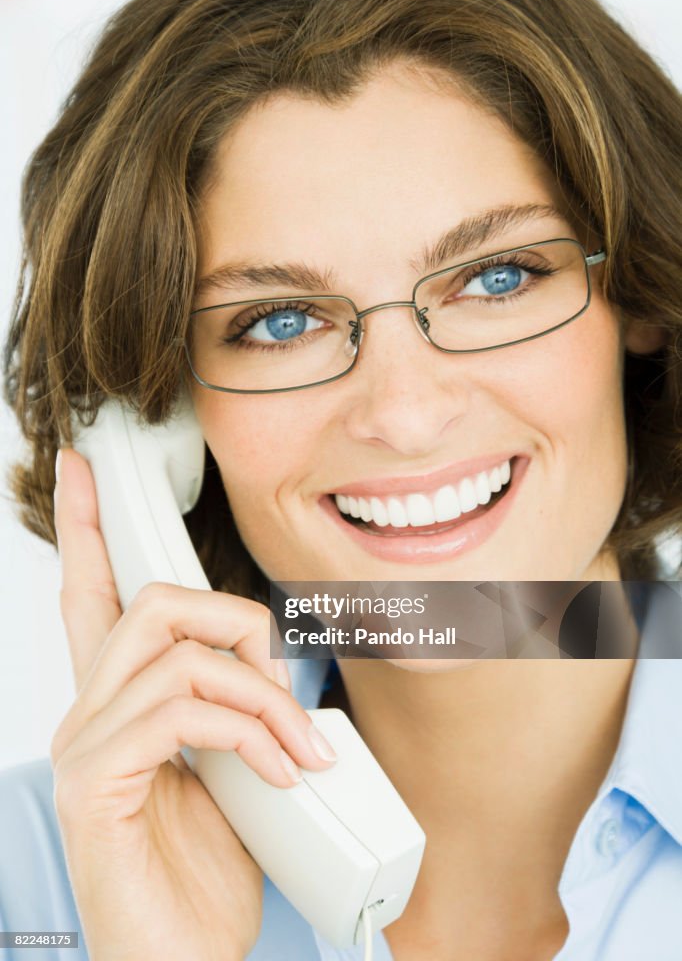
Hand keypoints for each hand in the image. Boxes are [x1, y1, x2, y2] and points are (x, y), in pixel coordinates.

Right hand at [50, 447, 335, 960]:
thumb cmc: (208, 876)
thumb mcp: (234, 770)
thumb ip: (235, 710)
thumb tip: (275, 672)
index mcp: (121, 703)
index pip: (93, 592)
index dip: (86, 526)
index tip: (85, 467)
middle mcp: (89, 713)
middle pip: (152, 601)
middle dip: (238, 621)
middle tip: (283, 685)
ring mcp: (83, 746)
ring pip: (174, 649)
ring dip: (261, 694)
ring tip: (298, 750)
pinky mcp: (93, 783)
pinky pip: (178, 710)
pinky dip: (246, 731)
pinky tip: (277, 775)